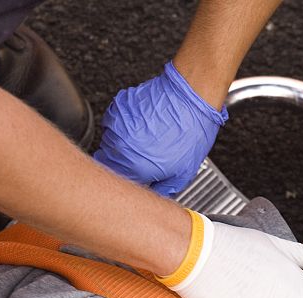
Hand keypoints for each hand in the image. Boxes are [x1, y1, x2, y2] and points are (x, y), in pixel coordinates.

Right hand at [94, 62, 226, 196]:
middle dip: (125, 164)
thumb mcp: (183, 174)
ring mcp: (116, 125)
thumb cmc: (191, 132)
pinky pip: (115, 123)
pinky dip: (126, 126)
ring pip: (111, 142)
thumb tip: (156, 195)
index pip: (117, 184)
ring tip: (150, 139)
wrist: (192, 98)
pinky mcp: (118, 107)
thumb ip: (162, 190)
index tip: (137, 181)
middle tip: (145, 159)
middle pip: (110, 163)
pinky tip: (146, 125)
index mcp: (133, 167)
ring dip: (125, 144)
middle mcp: (119, 146)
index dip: (128, 184)